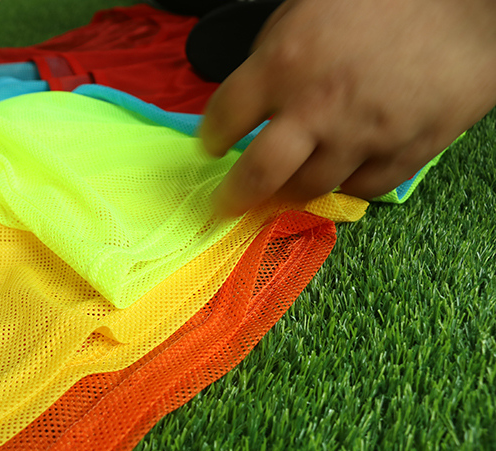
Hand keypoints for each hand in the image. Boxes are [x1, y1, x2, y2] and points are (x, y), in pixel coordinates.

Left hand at [201, 0, 495, 215]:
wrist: (472, 7)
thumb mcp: (309, 7)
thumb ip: (274, 52)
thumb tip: (255, 94)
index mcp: (284, 64)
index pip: (225, 117)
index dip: (211, 137)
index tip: (211, 147)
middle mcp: (315, 110)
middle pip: (258, 176)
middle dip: (235, 195)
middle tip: (226, 202)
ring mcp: (360, 138)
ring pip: (310, 189)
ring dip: (290, 192)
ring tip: (282, 188)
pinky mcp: (403, 154)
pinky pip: (362, 189)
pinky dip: (345, 186)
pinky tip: (338, 174)